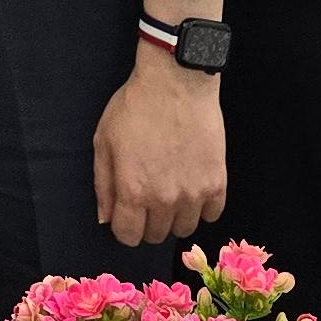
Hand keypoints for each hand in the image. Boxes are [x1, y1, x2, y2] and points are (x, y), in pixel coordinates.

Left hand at [93, 51, 228, 250]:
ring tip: (170, 192)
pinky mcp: (217, 183)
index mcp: (133, 190)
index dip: (124, 227)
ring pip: (184, 229)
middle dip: (147, 222)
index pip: (128, 236)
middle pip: (156, 236)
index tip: (126, 213)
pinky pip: (212, 215)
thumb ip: (103, 185)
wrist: (176, 83)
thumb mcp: (103, 141)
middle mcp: (164, 199)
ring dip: (174, 217)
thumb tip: (105, 219)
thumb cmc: (135, 108)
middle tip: (147, 198)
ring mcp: (194, 193)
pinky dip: (202, 207)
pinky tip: (191, 187)